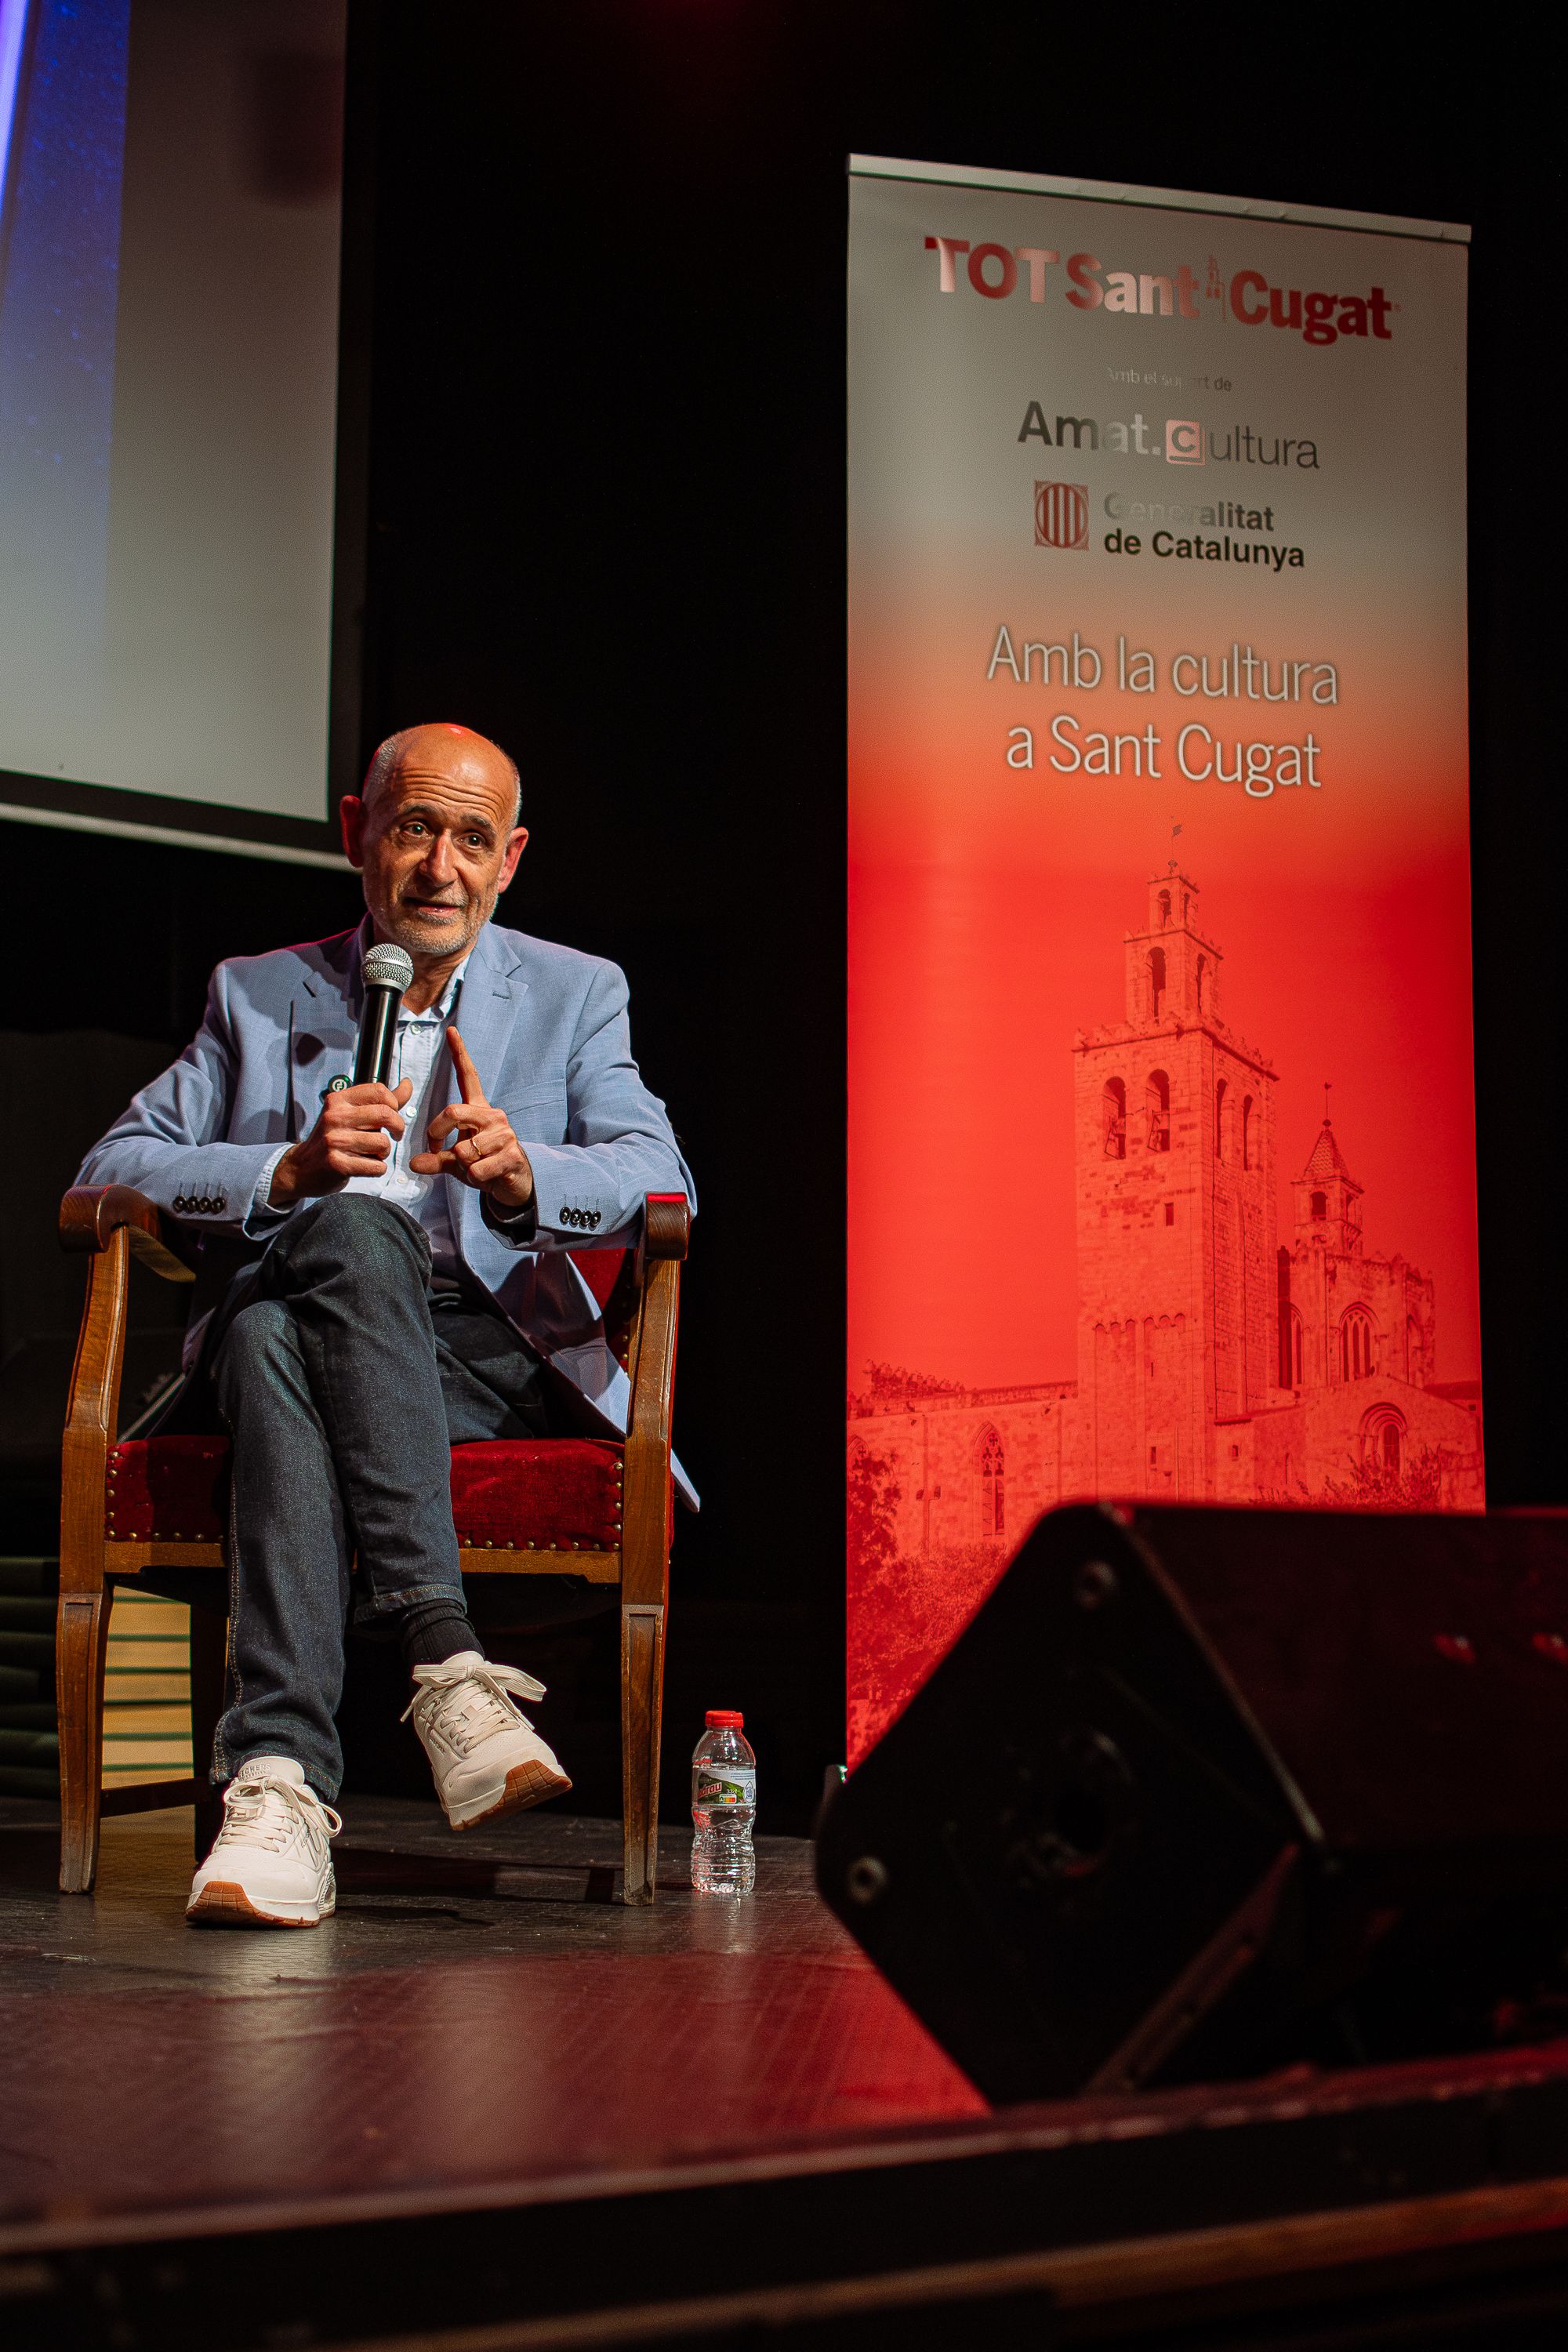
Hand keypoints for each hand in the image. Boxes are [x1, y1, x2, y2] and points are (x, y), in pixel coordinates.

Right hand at [268, 1078, 412, 1205]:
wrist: (301, 1167)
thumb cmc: (331, 1139)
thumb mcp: (350, 1113)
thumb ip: (381, 1101)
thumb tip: (407, 1084)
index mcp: (338, 1100)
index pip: (378, 1091)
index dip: (394, 1104)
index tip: (392, 1114)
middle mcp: (335, 1116)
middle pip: (385, 1114)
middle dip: (398, 1128)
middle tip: (394, 1136)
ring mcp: (335, 1140)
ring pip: (382, 1143)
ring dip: (385, 1152)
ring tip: (373, 1153)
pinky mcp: (337, 1163)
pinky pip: (376, 1166)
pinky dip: (377, 1169)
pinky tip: (366, 1166)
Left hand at [410, 1027, 534, 1210]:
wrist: (514, 1183)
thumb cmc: (483, 1165)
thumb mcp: (455, 1161)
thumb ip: (435, 1158)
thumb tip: (413, 1163)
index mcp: (478, 1110)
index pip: (469, 1076)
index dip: (460, 1053)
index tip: (451, 1031)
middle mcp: (493, 1116)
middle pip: (453, 1111)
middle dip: (436, 1133)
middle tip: (434, 1148)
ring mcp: (505, 1134)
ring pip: (463, 1148)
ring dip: (461, 1165)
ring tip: (475, 1168)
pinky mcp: (512, 1154)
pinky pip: (477, 1168)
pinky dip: (474, 1178)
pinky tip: (486, 1176)